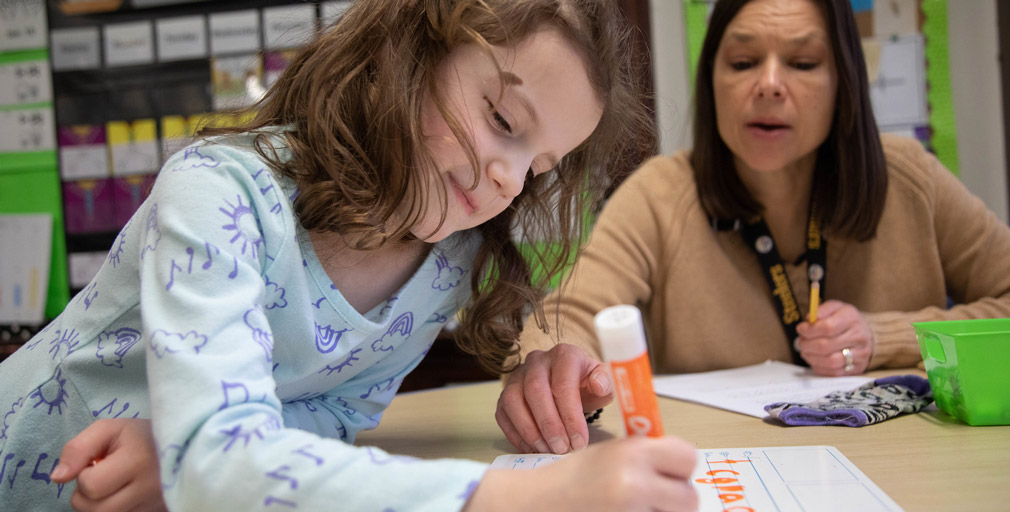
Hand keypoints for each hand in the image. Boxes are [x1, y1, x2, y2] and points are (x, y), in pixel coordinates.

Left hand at [50, 418, 166, 511]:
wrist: (181, 444)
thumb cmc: (140, 435)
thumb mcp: (109, 429)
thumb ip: (77, 449)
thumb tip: (57, 478)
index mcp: (137, 460)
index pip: (91, 485)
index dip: (84, 474)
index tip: (97, 462)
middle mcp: (148, 488)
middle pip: (96, 509)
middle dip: (86, 495)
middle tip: (99, 476)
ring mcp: (153, 504)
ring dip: (98, 506)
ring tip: (110, 487)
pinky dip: (113, 510)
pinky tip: (120, 495)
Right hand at [465, 435, 698, 511]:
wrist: (536, 502)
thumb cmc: (571, 477)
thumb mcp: (610, 452)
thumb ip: (646, 455)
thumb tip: (681, 464)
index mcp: (632, 454)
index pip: (688, 457)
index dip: (681, 465)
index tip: (672, 470)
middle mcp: (635, 484)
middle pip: (688, 498)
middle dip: (677, 497)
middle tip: (658, 495)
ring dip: (662, 511)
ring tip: (637, 505)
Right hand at [496, 343, 612, 453]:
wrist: (571, 383)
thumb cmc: (587, 384)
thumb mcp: (605, 382)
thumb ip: (606, 382)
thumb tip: (598, 386)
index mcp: (564, 354)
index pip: (563, 384)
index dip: (570, 415)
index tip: (579, 441)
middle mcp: (537, 360)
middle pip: (535, 391)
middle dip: (548, 424)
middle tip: (561, 448)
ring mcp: (517, 375)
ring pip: (513, 401)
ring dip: (528, 430)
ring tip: (545, 450)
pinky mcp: (505, 392)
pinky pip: (503, 413)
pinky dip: (515, 434)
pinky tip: (531, 448)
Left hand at [795, 300, 873, 375]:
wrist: (866, 334)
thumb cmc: (845, 320)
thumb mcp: (835, 307)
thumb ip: (821, 310)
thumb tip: (809, 318)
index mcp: (852, 318)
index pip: (828, 327)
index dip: (809, 330)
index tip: (801, 329)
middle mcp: (859, 337)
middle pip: (826, 346)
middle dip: (807, 345)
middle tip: (800, 342)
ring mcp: (860, 355)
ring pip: (830, 362)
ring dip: (811, 357)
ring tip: (806, 351)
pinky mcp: (857, 368)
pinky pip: (834, 372)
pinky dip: (819, 367)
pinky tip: (815, 359)